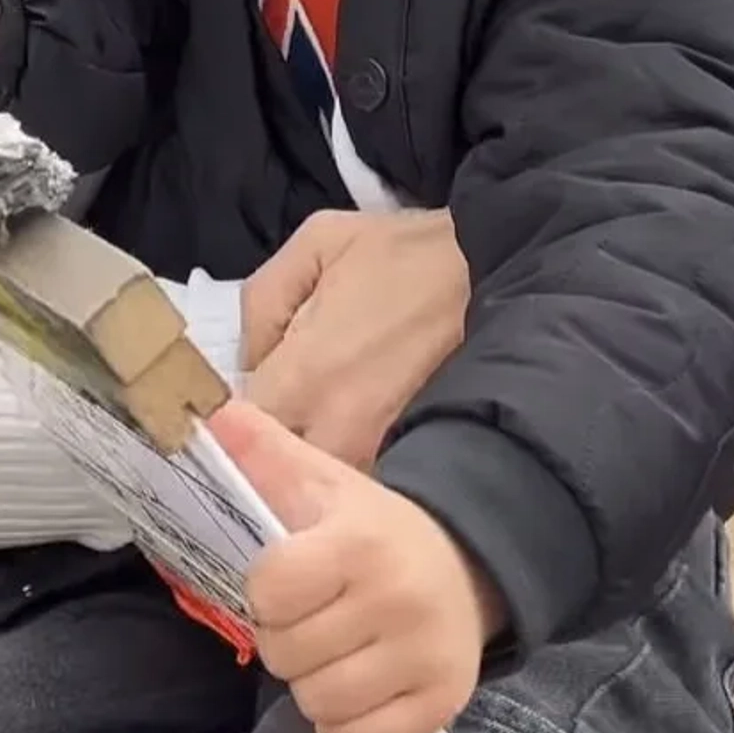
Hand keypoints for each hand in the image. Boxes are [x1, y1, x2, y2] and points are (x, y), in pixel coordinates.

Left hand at [218, 398, 503, 732]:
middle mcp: (398, 600)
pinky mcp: (443, 705)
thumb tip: (209, 413)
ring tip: (338, 653)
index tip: (290, 583)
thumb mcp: (322, 484)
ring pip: (319, 702)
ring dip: (314, 685)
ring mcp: (425, 656)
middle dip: (288, 641)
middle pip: (287, 654)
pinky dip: (347, 727)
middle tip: (317, 620)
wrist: (467, 568)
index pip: (271, 591)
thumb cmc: (373, 531)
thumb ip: (264, 452)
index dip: (267, 593)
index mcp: (359, 543)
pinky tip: (360, 691)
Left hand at [241, 209, 467, 467]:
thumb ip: (262, 301)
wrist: (507, 274)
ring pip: (322, 490)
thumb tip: (249, 362)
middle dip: (265, 458)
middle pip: (273, 477)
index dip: (226, 424)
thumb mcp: (320, 242)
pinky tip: (353, 453)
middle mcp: (337, 433)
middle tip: (270, 430)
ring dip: (309, 473)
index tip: (231, 411)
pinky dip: (353, 480)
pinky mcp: (417, 467)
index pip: (232, 434)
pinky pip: (365, 487)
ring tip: (315, 441)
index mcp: (304, 378)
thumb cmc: (410, 256)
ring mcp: (380, 459)